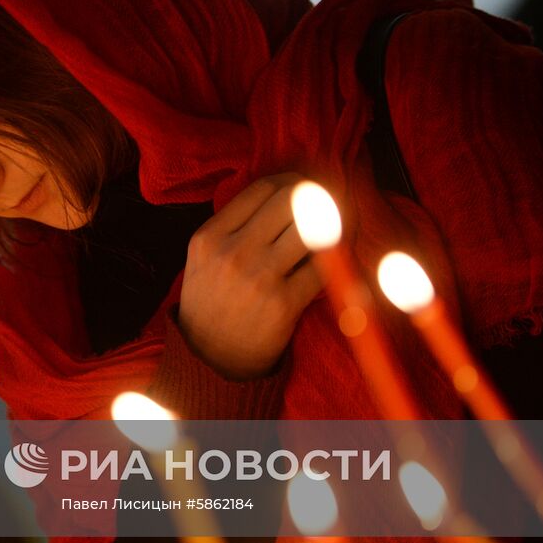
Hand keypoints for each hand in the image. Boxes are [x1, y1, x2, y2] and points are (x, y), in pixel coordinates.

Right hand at [177, 173, 322, 379]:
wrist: (209, 359)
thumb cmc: (209, 303)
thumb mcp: (202, 259)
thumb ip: (231, 226)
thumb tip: (283, 194)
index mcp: (209, 237)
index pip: (262, 188)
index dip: (292, 182)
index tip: (304, 189)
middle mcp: (232, 252)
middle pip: (291, 201)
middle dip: (316, 197)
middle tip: (328, 202)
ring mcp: (259, 278)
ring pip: (311, 228)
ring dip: (333, 222)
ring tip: (339, 223)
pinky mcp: (284, 305)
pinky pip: (323, 268)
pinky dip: (338, 257)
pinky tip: (340, 254)